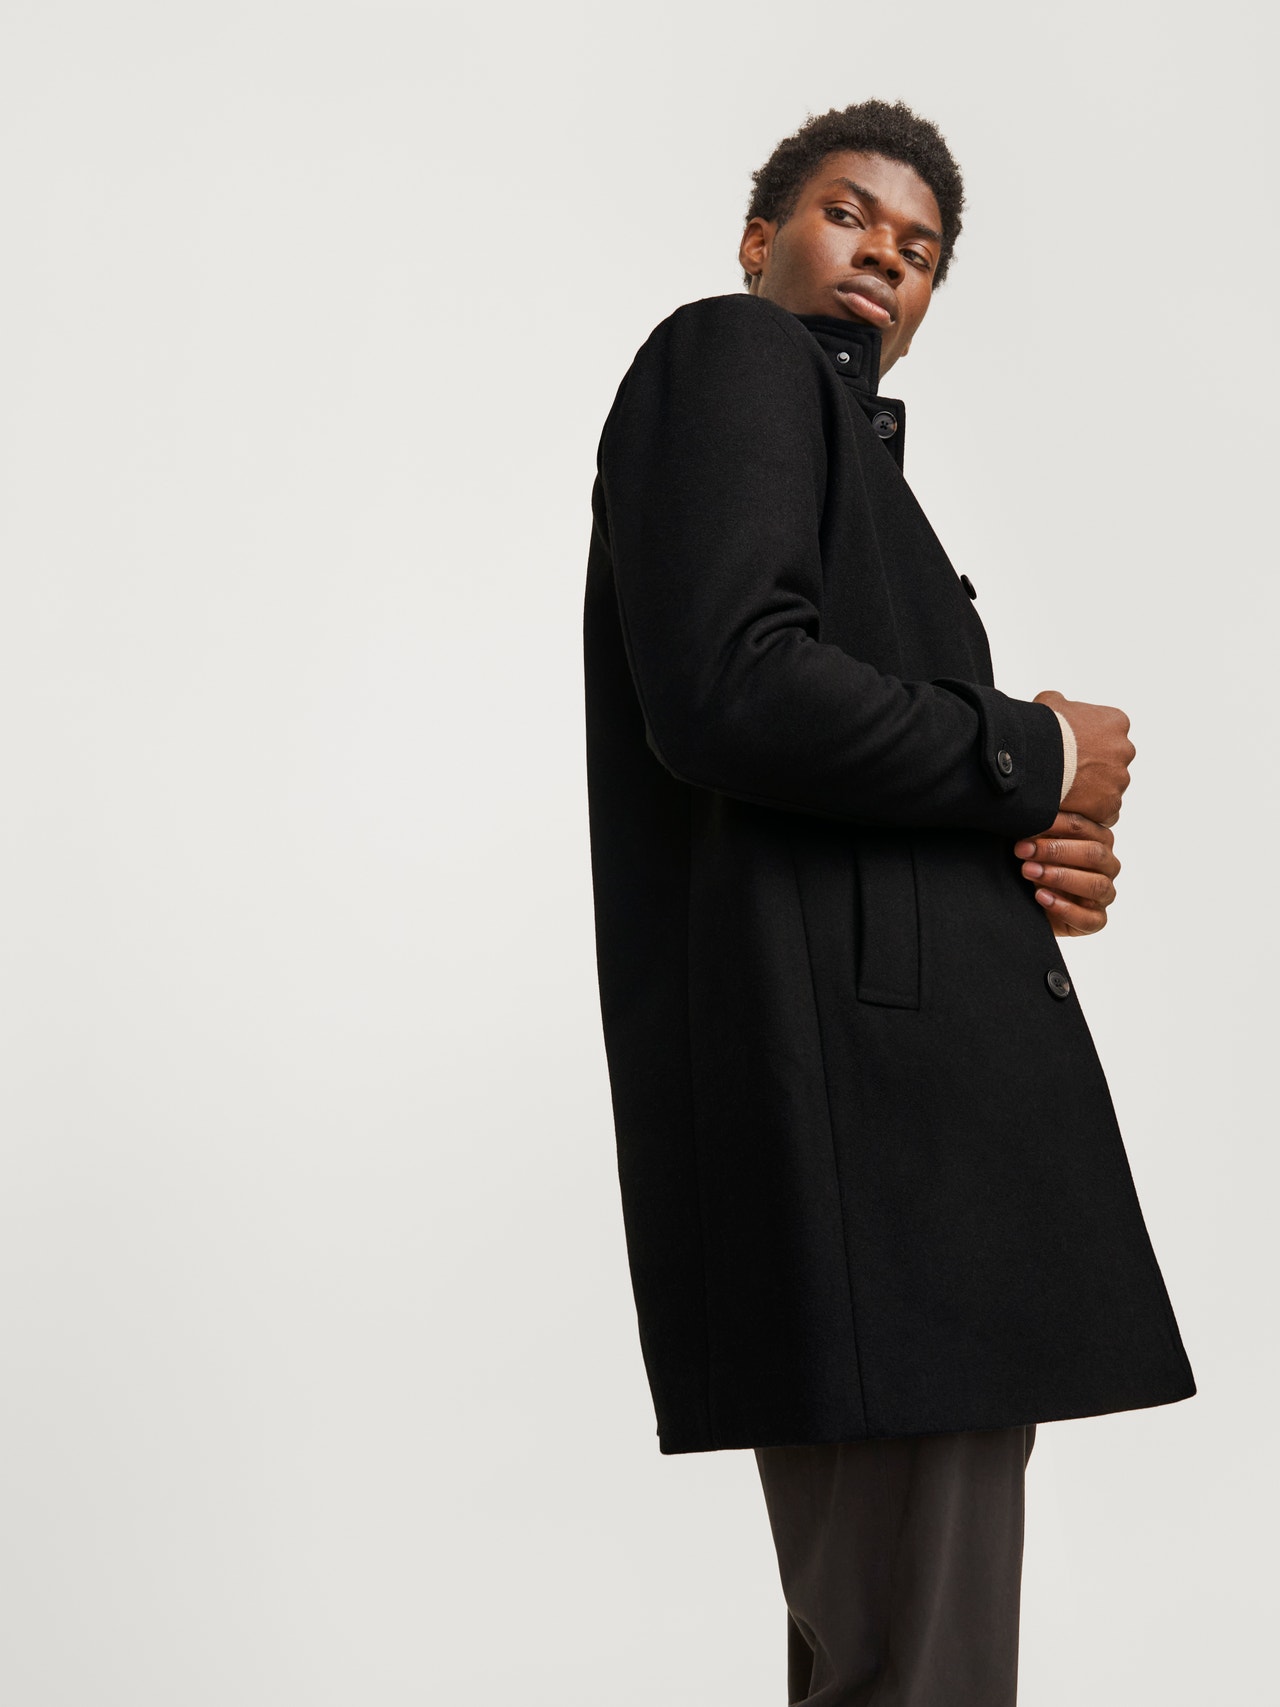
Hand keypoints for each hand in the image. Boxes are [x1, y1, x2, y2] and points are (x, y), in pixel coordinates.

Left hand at [1012, 811, 1119, 936]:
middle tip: (1024, 850)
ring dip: (1060, 876)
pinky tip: (1042, 897)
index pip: (1083, 827)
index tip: (1028, 826)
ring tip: (1029, 871)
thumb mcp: (1035, 847)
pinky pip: (1089, 918)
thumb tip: (1027, 812)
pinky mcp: (1096, 921)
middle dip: (1056, 851)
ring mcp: (1104, 894)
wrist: (1029, 904)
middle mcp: (1107, 865)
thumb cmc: (1035, 866)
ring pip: (1095, 885)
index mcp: (1098, 840)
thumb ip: (1038, 831)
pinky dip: (1065, 908)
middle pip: (1093, 853)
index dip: (1056, 825)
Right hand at [1033, 689, 1134, 827]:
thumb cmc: (1043, 730)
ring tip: (1066, 791)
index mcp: (1115, 722)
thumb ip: (1062, 704)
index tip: (1074, 748)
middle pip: (1112, 761)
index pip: (1109, 733)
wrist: (1037, 757)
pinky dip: (1090, 811)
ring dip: (1092, 789)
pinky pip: (1104, 811)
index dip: (1090, 742)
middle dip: (1095, 766)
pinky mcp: (1110, 804)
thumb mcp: (1050, 702)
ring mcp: (1119, 778)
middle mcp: (1124, 749)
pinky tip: (1071, 807)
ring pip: (1109, 787)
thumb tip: (1058, 705)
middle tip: (1069, 771)